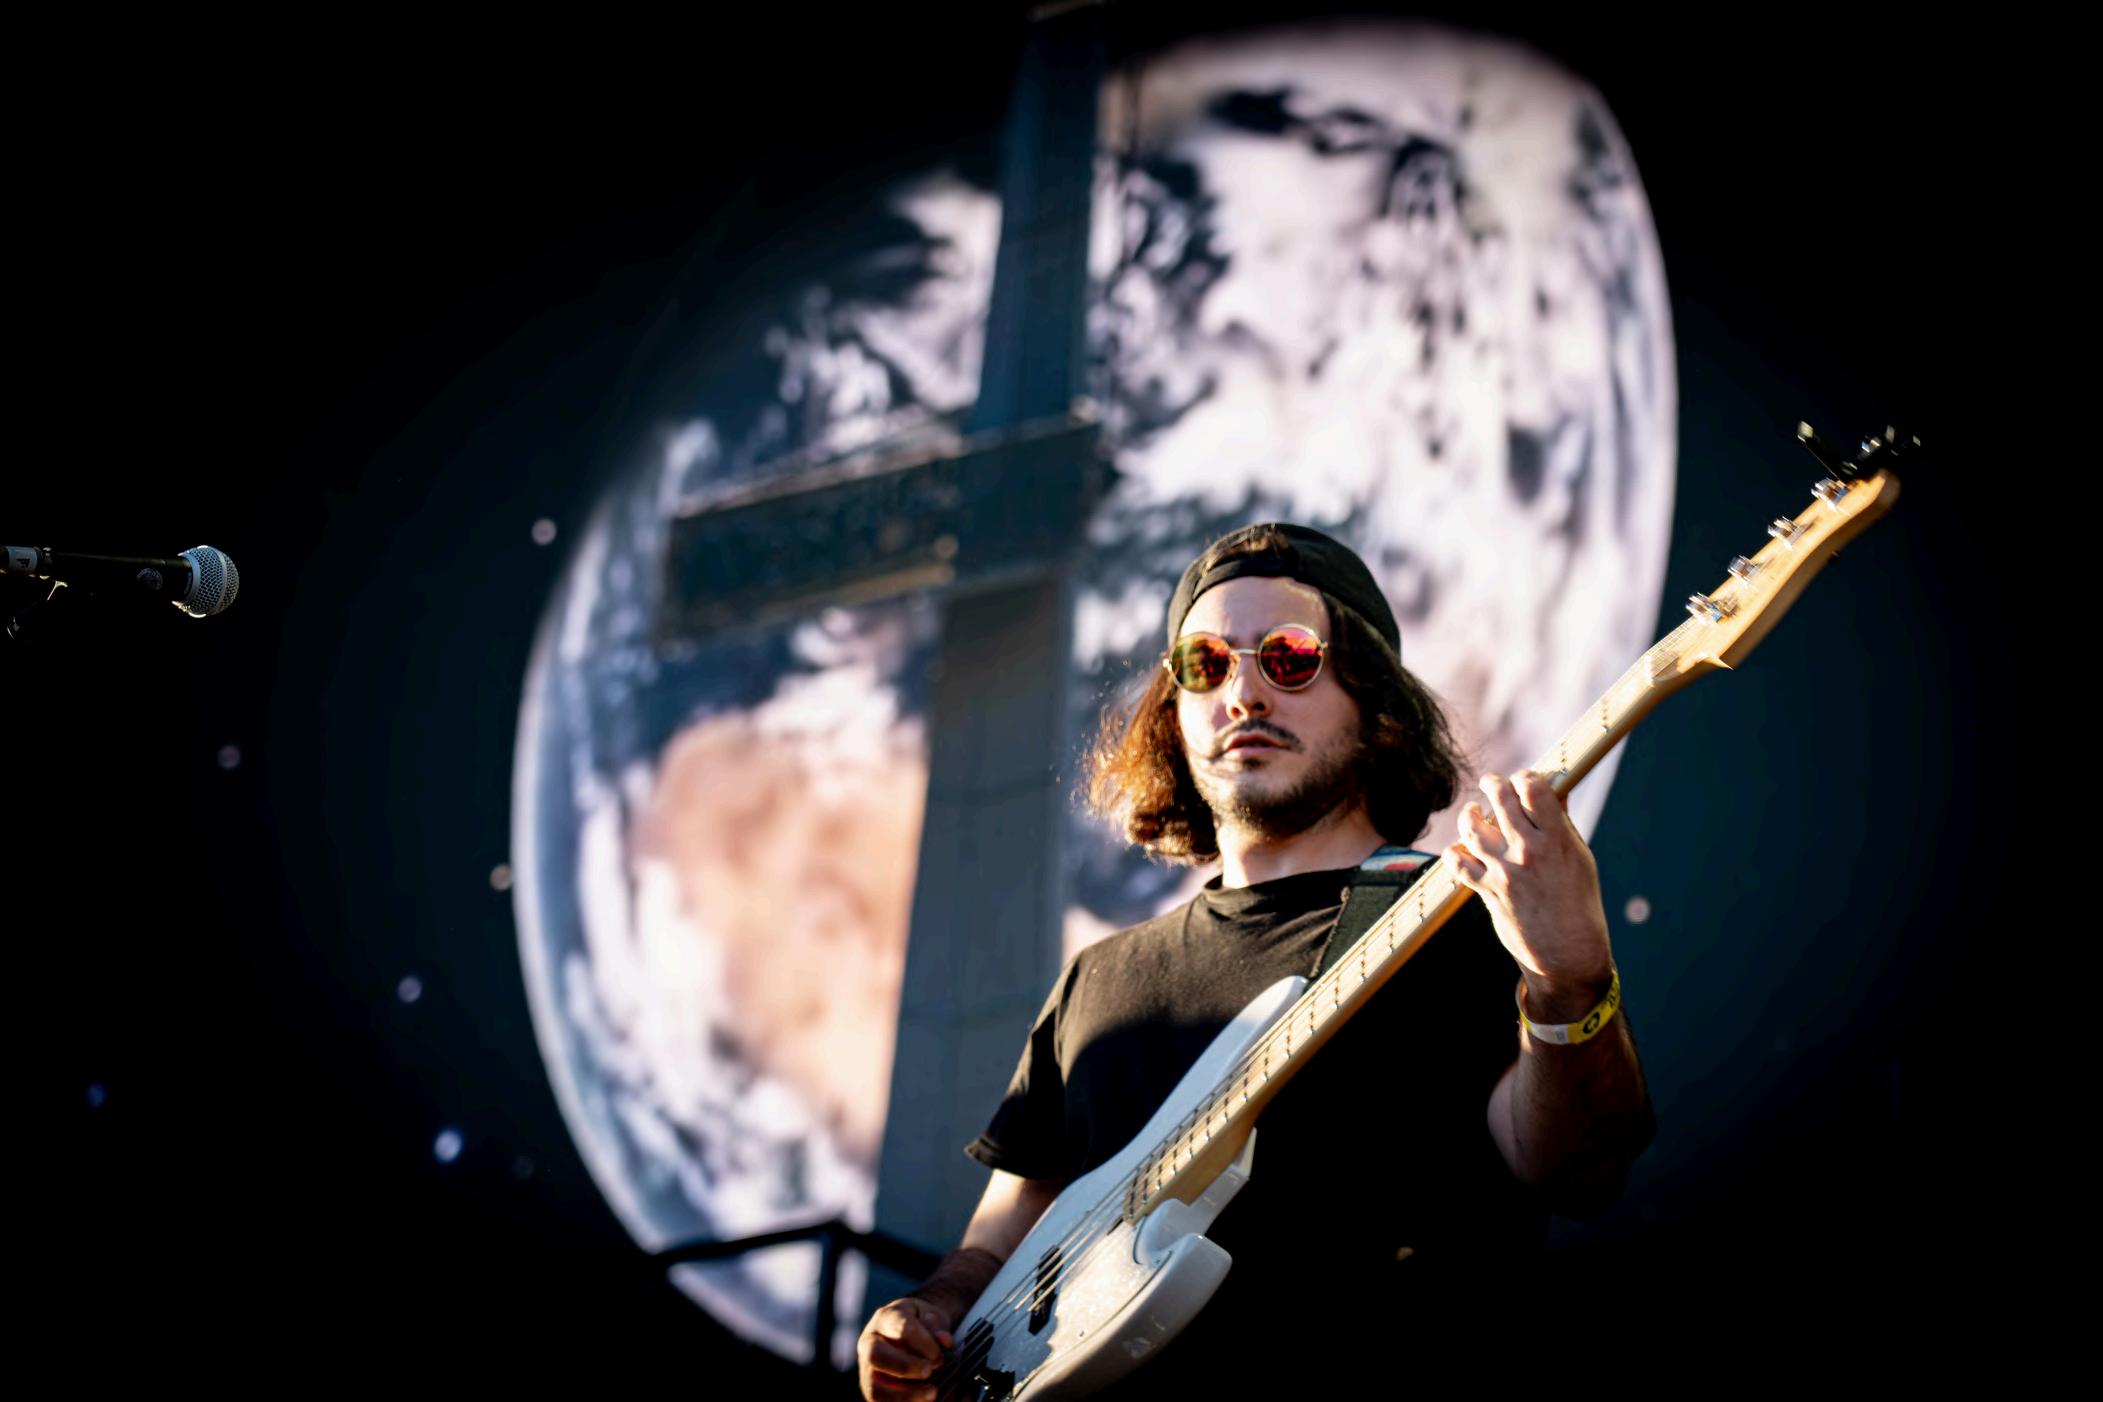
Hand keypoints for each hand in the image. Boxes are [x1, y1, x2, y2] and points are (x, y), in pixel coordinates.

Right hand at [858, 1296, 955, 1401]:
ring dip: (905, 1394)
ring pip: (874, 1387)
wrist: (906, 1333)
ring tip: (932, 1393)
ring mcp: (867, 1369)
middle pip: (876, 1354)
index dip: (924, 1343)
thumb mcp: (931, 1317)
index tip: (940, 1354)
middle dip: (905, 1366)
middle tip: (929, 1371)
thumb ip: (937, 1326)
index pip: (902, 1328)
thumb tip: (945, 1341)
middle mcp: (868, 1342)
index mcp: (885, 1318)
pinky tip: (924, 1400)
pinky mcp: (871, 1389)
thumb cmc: (920, 1324)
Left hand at [1446, 769, 1614, 1020]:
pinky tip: (1459, 848)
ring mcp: (1506, 872)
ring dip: (1469, 814)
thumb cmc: (1579, 903)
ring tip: (1472, 811)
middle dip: (1493, 784)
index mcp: (1557, 840)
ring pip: (1473, 829)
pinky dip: (1454, 853)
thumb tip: (1555, 790)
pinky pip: (1459, 865)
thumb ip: (1562, 824)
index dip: (1525, 777)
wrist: (1569, 953)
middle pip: (1501, 800)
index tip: (1522, 780)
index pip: (1534, 789)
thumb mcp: (1579, 859)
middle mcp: (1529, 852)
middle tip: (1491, 783)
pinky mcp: (1489, 891)